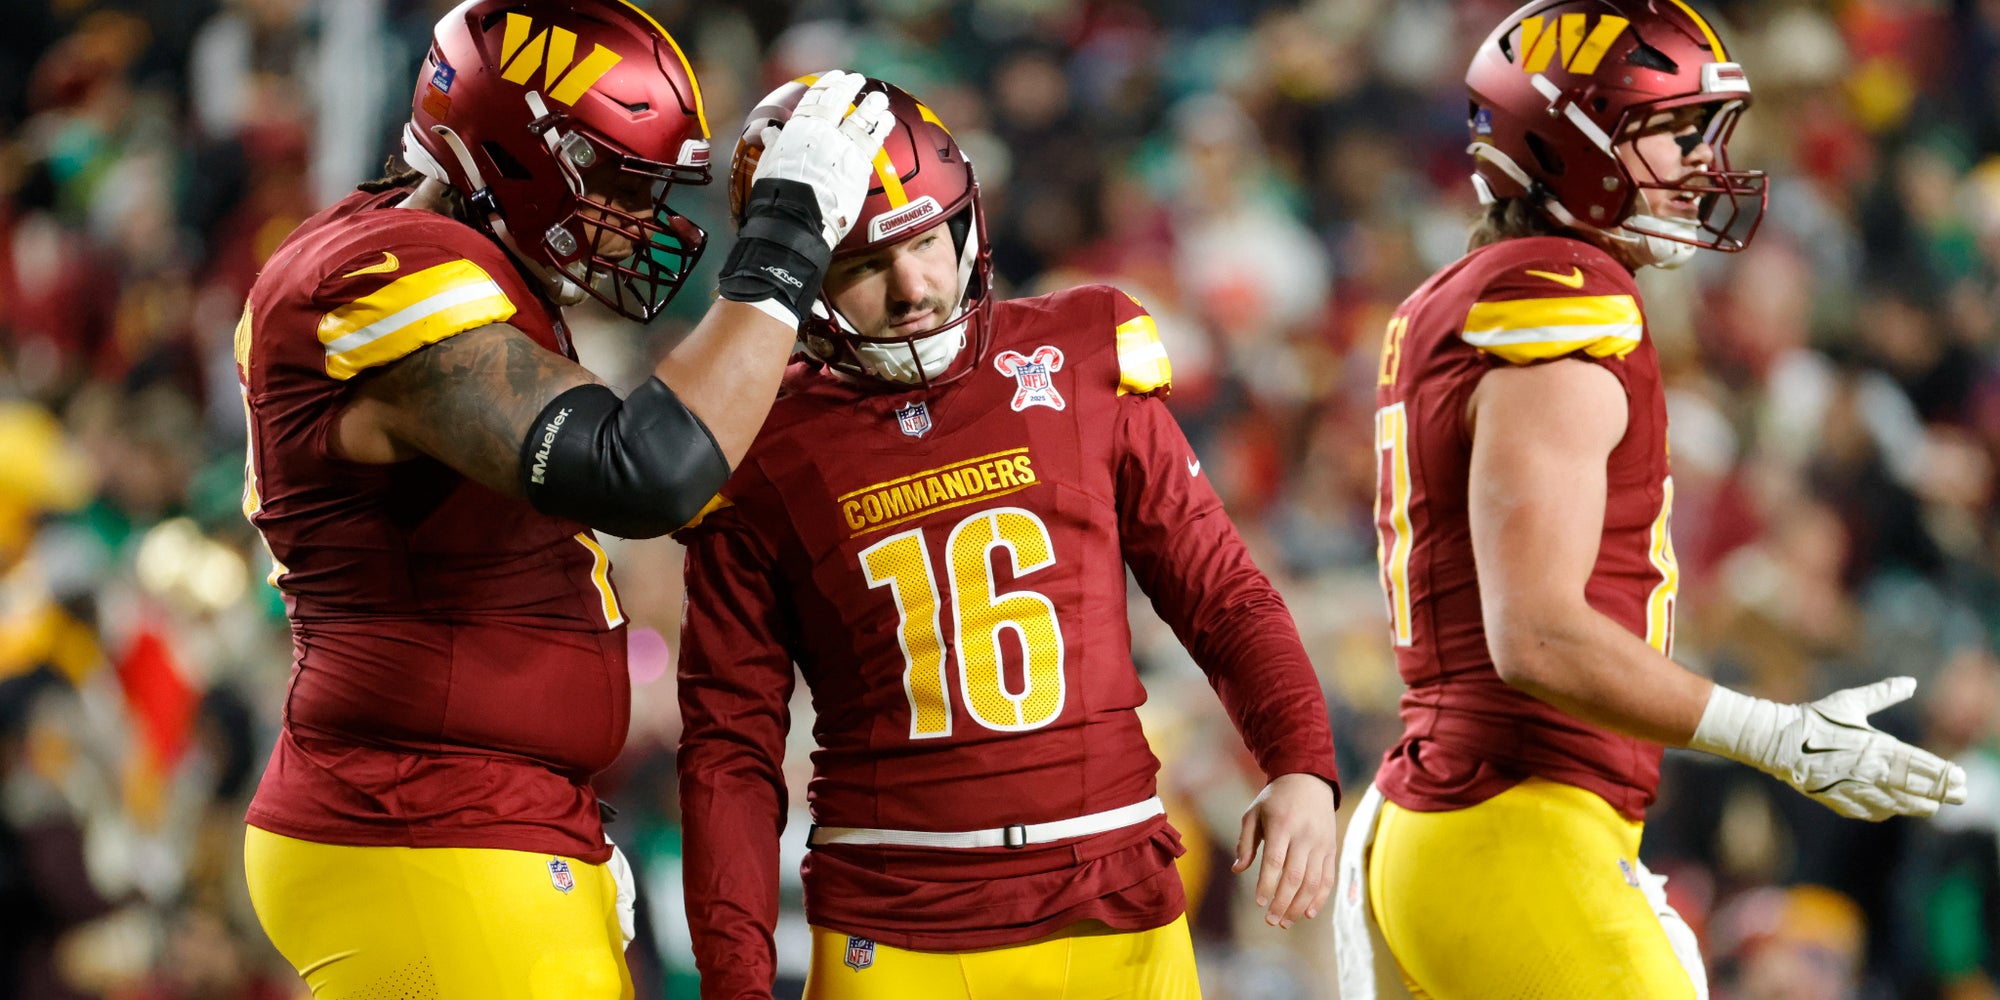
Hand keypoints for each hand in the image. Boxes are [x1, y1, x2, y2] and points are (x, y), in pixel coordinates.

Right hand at [750, 70, 892, 248]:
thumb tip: (770, 133)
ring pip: (862, 119)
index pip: (816, 98)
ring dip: (872, 106)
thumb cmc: (777, 194)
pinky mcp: (859, 166)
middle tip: (858, 79)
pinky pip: (874, 141)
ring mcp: (844, 147)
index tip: (836, 76)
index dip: (828, 84)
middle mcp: (824, 132)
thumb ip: (774, 145)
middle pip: (841, 102)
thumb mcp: (769, 164)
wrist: (796, 216)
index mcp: (799, 128)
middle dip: (850, 87)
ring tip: (880, 99)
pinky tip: (888, 120)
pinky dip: (882, 127)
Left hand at [1231, 772, 1338, 929]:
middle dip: (1283, 902)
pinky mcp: (1331, 849)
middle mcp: (1304, 835)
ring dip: (1300, 906)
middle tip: (1271, 921)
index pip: (1275, 861)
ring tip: (1286, 922)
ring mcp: (1321, 843)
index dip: (1267, 884)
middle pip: (1295, 876)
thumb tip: (1238, 870)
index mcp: (1282, 825)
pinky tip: (1309, 913)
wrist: (1308, 780)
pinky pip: (1328, 878)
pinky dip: (1320, 898)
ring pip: (1313, 881)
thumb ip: (1245, 842)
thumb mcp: (1254, 813)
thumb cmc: (1275, 799)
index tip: (1259, 903)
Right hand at [1691, 677, 1967, 820]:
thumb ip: (1883, 693)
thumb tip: (1910, 682)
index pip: (1922, 765)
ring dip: (1919, 805)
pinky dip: (1886, 811)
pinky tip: (1893, 809)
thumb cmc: (1815, 718)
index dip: (1945, 774)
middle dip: (1942, 792)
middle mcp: (1873, 773)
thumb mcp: (1850, 702)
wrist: (1778, 741)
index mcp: (1878, 748)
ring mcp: (1857, 790)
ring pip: (1899, 804)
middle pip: (1917, 788)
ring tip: (1932, 806)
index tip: (1962, 778)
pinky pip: (1872, 811)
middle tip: (1961, 795)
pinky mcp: (1841, 801)